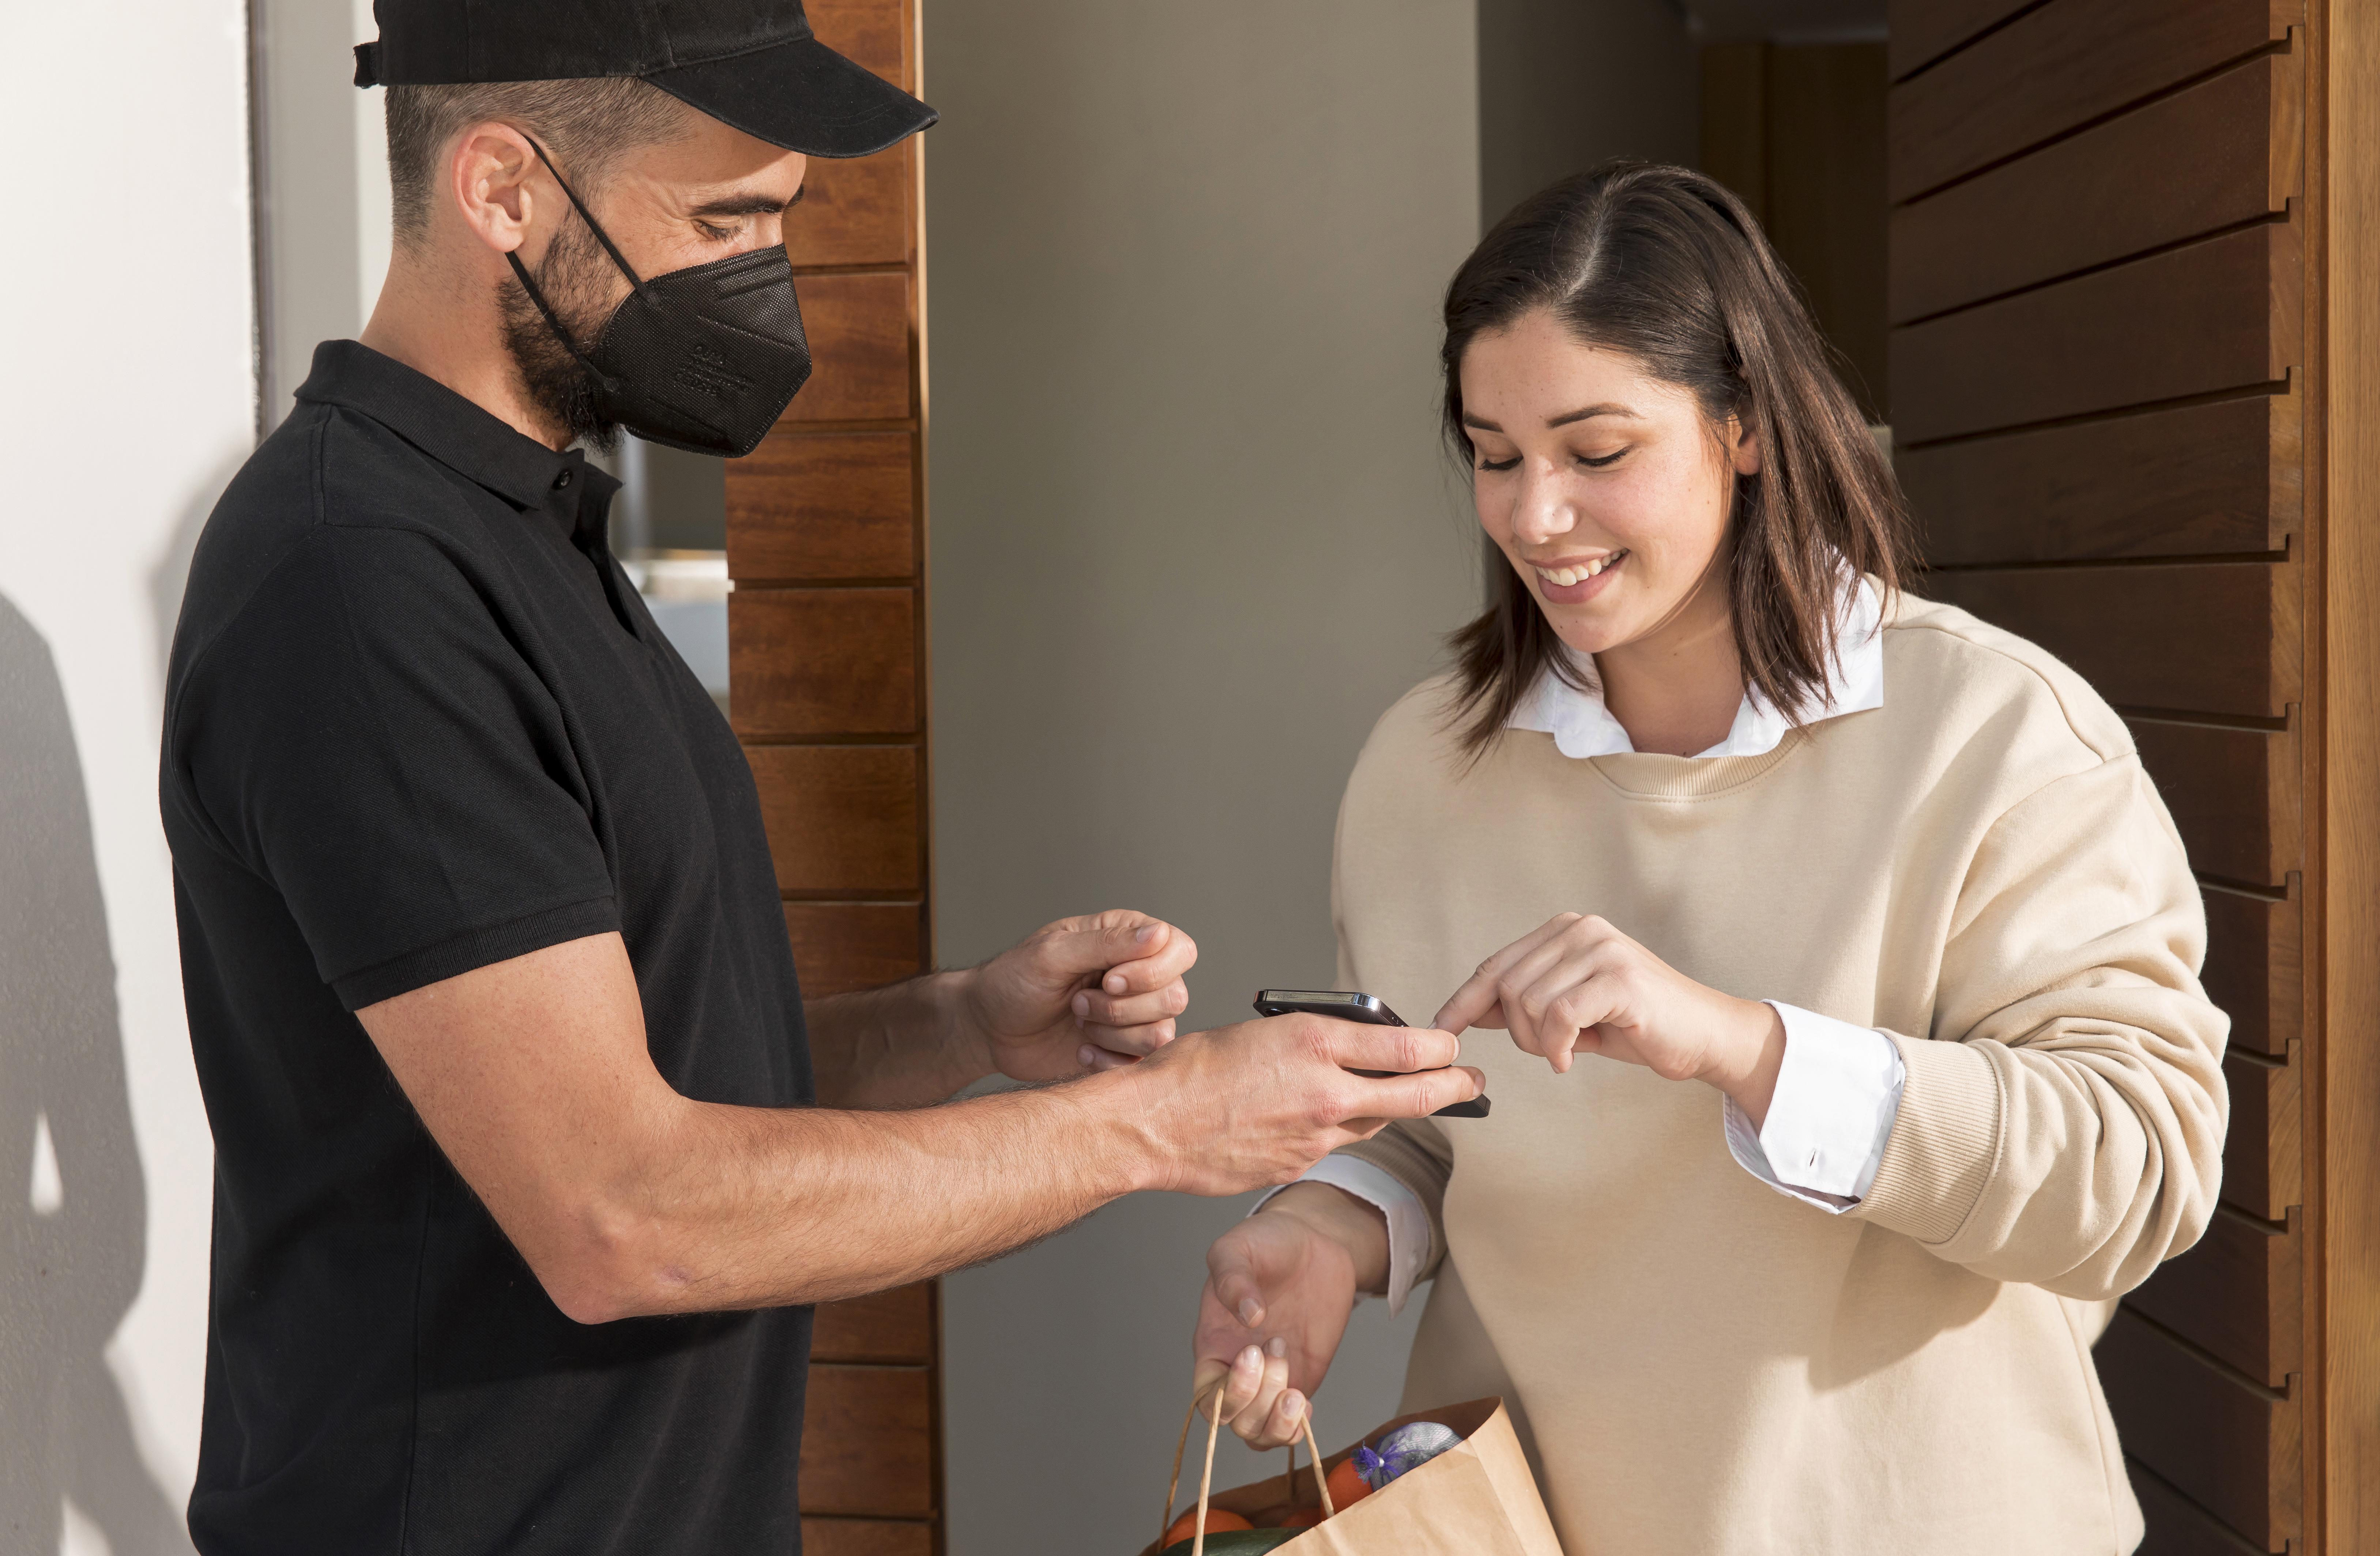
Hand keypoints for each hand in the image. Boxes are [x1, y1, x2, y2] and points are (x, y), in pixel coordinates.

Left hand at [963, 910, 1196, 1082]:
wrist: (988, 1029)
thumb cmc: (1013, 981)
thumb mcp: (1053, 955)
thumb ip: (1107, 943)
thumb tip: (1159, 934)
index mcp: (1127, 939)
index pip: (1179, 949)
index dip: (1151, 971)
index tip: (1106, 980)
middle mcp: (1140, 975)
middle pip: (1174, 996)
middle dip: (1121, 1008)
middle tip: (1078, 1003)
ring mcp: (1135, 1015)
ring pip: (1162, 1033)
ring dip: (1112, 1033)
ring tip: (1077, 1021)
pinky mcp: (1126, 1051)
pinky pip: (1144, 1063)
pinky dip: (1109, 1061)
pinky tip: (1081, 1051)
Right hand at [1111, 1015, 1483, 1196]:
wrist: (1151, 1126)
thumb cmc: (1192, 1070)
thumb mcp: (1263, 1032)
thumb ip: (1316, 1042)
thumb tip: (1355, 1047)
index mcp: (1314, 1043)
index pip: (1407, 1048)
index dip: (1442, 1049)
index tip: (1452, 1046)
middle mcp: (1325, 1092)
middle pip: (1415, 1096)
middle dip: (1454, 1088)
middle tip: (1474, 1083)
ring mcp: (1315, 1137)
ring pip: (1373, 1123)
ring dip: (1389, 1110)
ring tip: (1405, 1098)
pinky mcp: (1298, 1166)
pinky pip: (1333, 1147)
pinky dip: (1335, 1132)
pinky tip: (1317, 1122)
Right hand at [1190, 1185, 1382, 1447]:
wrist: (1312, 1243)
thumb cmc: (1266, 1243)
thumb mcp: (1239, 1246)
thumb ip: (1234, 1277)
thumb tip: (1249, 1318)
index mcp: (1213, 1344)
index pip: (1206, 1396)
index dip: (1228, 1390)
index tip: (1253, 1351)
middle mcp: (1237, 1370)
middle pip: (1234, 1421)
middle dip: (1259, 1398)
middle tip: (1279, 1345)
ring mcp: (1270, 1380)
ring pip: (1259, 1434)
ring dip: (1277, 1422)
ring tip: (1296, 1389)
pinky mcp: (1300, 1381)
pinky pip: (1289, 1428)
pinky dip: (1296, 1428)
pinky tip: (1304, 1402)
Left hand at [1435, 912, 1786, 1122]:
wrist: (1702, 1036)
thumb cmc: (1635, 1025)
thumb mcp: (1569, 1011)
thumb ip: (1524, 1003)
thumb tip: (1468, 1010)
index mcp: (1564, 930)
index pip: (1494, 966)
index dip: (1463, 1001)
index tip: (1441, 1030)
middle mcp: (1579, 929)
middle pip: (1507, 988)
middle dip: (1517, 1032)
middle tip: (1551, 1051)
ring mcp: (1601, 948)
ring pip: (1528, 1004)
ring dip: (1540, 1043)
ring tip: (1569, 1051)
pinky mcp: (1619, 977)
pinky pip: (1559, 1016)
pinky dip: (1558, 1046)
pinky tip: (1572, 1059)